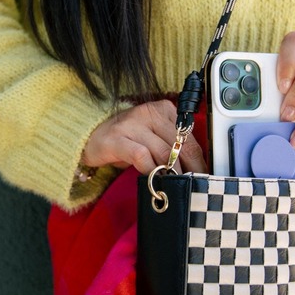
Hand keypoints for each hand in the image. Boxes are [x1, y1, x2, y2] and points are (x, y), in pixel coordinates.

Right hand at [82, 100, 207, 174]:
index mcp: (162, 109)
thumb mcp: (152, 136)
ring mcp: (131, 124)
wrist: (91, 136)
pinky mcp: (116, 138)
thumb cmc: (126, 139)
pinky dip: (150, 170)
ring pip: (162, 151)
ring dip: (171, 172)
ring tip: (174, 185)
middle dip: (189, 168)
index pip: (189, 136)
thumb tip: (196, 166)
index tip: (204, 174)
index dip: (199, 158)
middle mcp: (148, 112)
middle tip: (192, 185)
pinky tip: (152, 178)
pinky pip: (141, 156)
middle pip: (179, 144)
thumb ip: (171, 144)